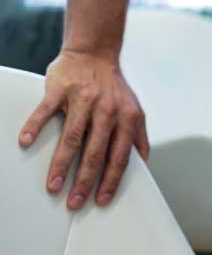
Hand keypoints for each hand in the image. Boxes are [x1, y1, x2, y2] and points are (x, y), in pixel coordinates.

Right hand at [17, 49, 149, 208]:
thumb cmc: (113, 87)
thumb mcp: (134, 109)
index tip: (102, 200)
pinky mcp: (61, 89)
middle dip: (85, 181)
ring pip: (72, 137)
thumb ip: (137, 136)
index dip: (111, 180)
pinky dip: (35, 126)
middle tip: (75, 202)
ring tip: (54, 185)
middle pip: (95, 152)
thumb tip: (143, 162)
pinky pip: (46, 111)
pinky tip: (26, 142)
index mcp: (126, 117)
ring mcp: (83, 99)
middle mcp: (107, 109)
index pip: (120, 155)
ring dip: (61, 164)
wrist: (95, 53)